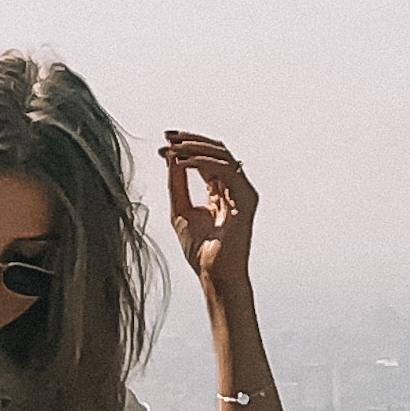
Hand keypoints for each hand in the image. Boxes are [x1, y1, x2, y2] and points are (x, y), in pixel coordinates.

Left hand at [163, 130, 258, 300]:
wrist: (213, 273)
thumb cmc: (200, 250)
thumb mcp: (180, 209)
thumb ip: (177, 182)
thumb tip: (171, 155)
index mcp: (219, 191)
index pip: (205, 159)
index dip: (185, 148)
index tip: (163, 144)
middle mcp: (232, 188)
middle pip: (216, 151)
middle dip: (191, 141)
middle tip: (168, 136)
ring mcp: (241, 192)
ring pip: (222, 155)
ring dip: (197, 147)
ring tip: (174, 147)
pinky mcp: (246, 198)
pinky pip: (226, 169)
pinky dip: (203, 162)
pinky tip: (183, 162)